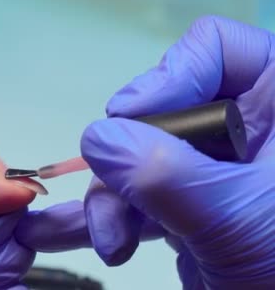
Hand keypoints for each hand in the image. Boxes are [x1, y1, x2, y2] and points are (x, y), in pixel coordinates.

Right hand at [80, 16, 274, 287]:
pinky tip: (52, 233)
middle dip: (125, 159)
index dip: (171, 74)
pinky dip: (98, 218)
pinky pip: (133, 200)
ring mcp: (209, 172)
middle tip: (115, 198)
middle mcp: (241, 131)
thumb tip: (97, 137)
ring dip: (108, 199)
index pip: (219, 50)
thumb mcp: (237, 218)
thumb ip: (166, 173)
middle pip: (161, 110)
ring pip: (136, 159)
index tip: (130, 117)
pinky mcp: (187, 209)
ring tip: (109, 242)